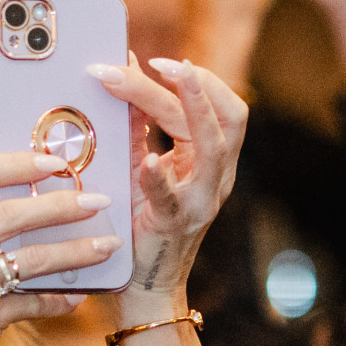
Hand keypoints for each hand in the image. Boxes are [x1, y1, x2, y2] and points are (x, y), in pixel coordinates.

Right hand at [0, 149, 117, 345]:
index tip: (55, 162)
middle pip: (11, 213)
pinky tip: (75, 297)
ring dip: (76, 251)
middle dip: (62, 204)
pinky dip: (58, 300)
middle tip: (97, 201)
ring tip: (106, 245)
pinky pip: (32, 303)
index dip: (18, 162)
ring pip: (32, 259)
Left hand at [90, 55, 247, 305]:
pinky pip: (173, 197)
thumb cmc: (142, 222)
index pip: (220, 108)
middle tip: (152, 62)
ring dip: (189, 107)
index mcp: (213, 161)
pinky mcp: (175, 225)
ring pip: (215, 146)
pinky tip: (148, 159)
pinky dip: (161, 177)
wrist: (145, 285)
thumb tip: (125, 68)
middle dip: (189, 84)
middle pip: (220, 118)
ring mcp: (201, 202)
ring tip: (158, 80)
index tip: (159, 59)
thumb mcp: (143, 164)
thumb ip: (138, 124)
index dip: (197, 79)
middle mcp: (217, 178)